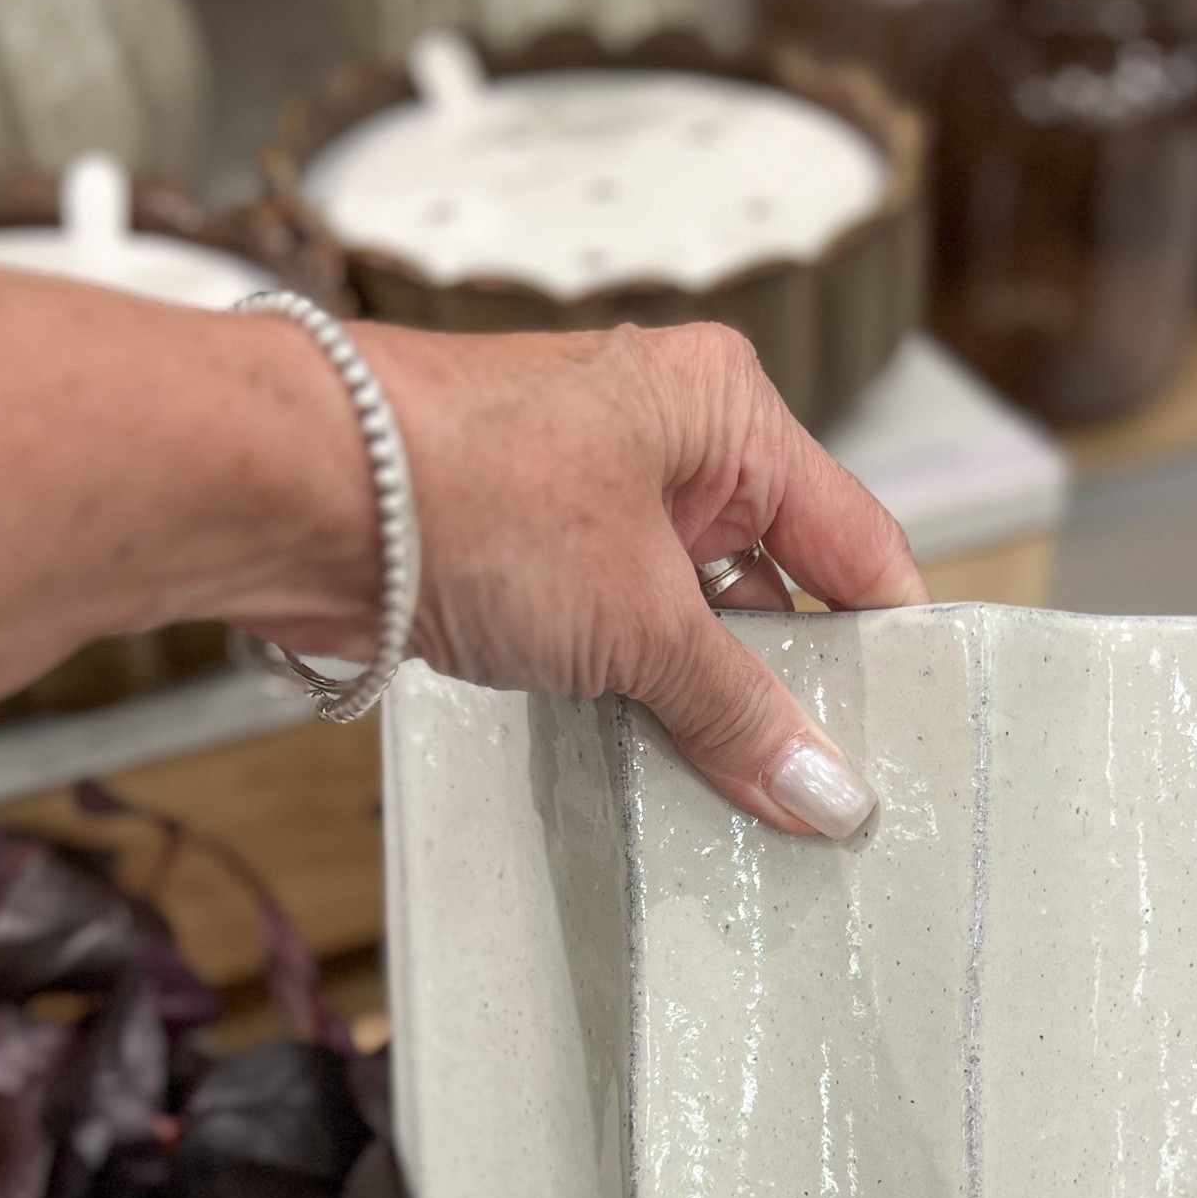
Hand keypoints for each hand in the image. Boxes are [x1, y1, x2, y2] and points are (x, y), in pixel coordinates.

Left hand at [240, 322, 927, 838]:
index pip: (852, 538)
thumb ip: (739, 708)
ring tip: (741, 785)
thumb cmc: (461, 486)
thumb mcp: (640, 617)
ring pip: (690, 616)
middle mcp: (665, 441)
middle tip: (822, 782)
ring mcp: (592, 498)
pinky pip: (617, 634)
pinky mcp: (529, 554)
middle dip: (790, 681)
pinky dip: (637, 692)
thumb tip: (823, 786)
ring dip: (705, 695)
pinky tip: (654, 756)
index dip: (884, 642)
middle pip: (773, 581)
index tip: (902, 735)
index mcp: (724, 411)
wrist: (295, 492)